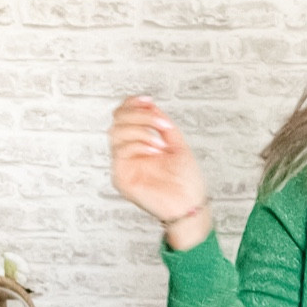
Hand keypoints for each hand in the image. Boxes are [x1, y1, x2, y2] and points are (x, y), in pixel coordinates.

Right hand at [108, 96, 211, 249]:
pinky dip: (139, 144)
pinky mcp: (121, 177)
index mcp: (139, 143)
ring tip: (161, 143)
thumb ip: (161, 124)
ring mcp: (123, 165)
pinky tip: (155, 151)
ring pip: (116, 132)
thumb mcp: (176, 143)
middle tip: (162, 124)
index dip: (132, 104)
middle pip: (117, 120)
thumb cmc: (187, 180)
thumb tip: (149, 105)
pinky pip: (120, 151)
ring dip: (141, 129)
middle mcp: (128, 153)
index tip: (149, 101)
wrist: (190, 205)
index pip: (124, 116)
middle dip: (139, 115)